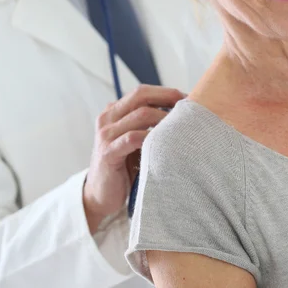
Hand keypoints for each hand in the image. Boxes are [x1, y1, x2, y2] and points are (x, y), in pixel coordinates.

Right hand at [83, 85, 184, 232]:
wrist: (99, 196)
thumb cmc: (124, 166)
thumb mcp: (133, 139)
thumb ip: (146, 124)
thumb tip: (180, 112)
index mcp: (113, 111)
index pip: (141, 92)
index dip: (165, 92)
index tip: (187, 98)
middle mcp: (107, 118)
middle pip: (140, 96)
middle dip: (167, 97)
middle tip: (187, 106)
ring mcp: (106, 135)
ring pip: (140, 115)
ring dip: (164, 118)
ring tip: (181, 125)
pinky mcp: (108, 153)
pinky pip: (133, 138)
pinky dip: (152, 136)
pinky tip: (166, 142)